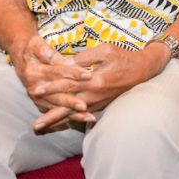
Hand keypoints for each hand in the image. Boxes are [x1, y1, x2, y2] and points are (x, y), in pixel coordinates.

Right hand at [9, 35, 94, 129]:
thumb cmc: (33, 48)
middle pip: (56, 95)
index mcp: (34, 71)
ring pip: (57, 107)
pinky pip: (55, 111)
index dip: (73, 73)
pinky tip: (81, 119)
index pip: (57, 72)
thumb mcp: (40, 46)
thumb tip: (70, 62)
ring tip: (89, 117)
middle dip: (71, 102)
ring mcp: (36, 97)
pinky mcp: (40, 102)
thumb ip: (54, 55)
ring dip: (72, 114)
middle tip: (85, 106)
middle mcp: (34, 87)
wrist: (20, 54)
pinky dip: (68, 117)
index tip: (89, 75)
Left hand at [32, 43, 165, 130]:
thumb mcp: (105, 50)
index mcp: (96, 80)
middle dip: (51, 116)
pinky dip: (71, 119)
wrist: (144, 70)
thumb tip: (65, 64)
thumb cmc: (124, 57)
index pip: (69, 85)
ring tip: (43, 127)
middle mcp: (96, 95)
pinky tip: (61, 123)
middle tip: (35, 126)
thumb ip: (84, 57)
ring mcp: (99, 101)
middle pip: (69, 107)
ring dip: (58, 120)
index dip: (51, 87)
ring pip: (75, 113)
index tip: (36, 90)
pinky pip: (83, 114)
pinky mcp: (102, 104)